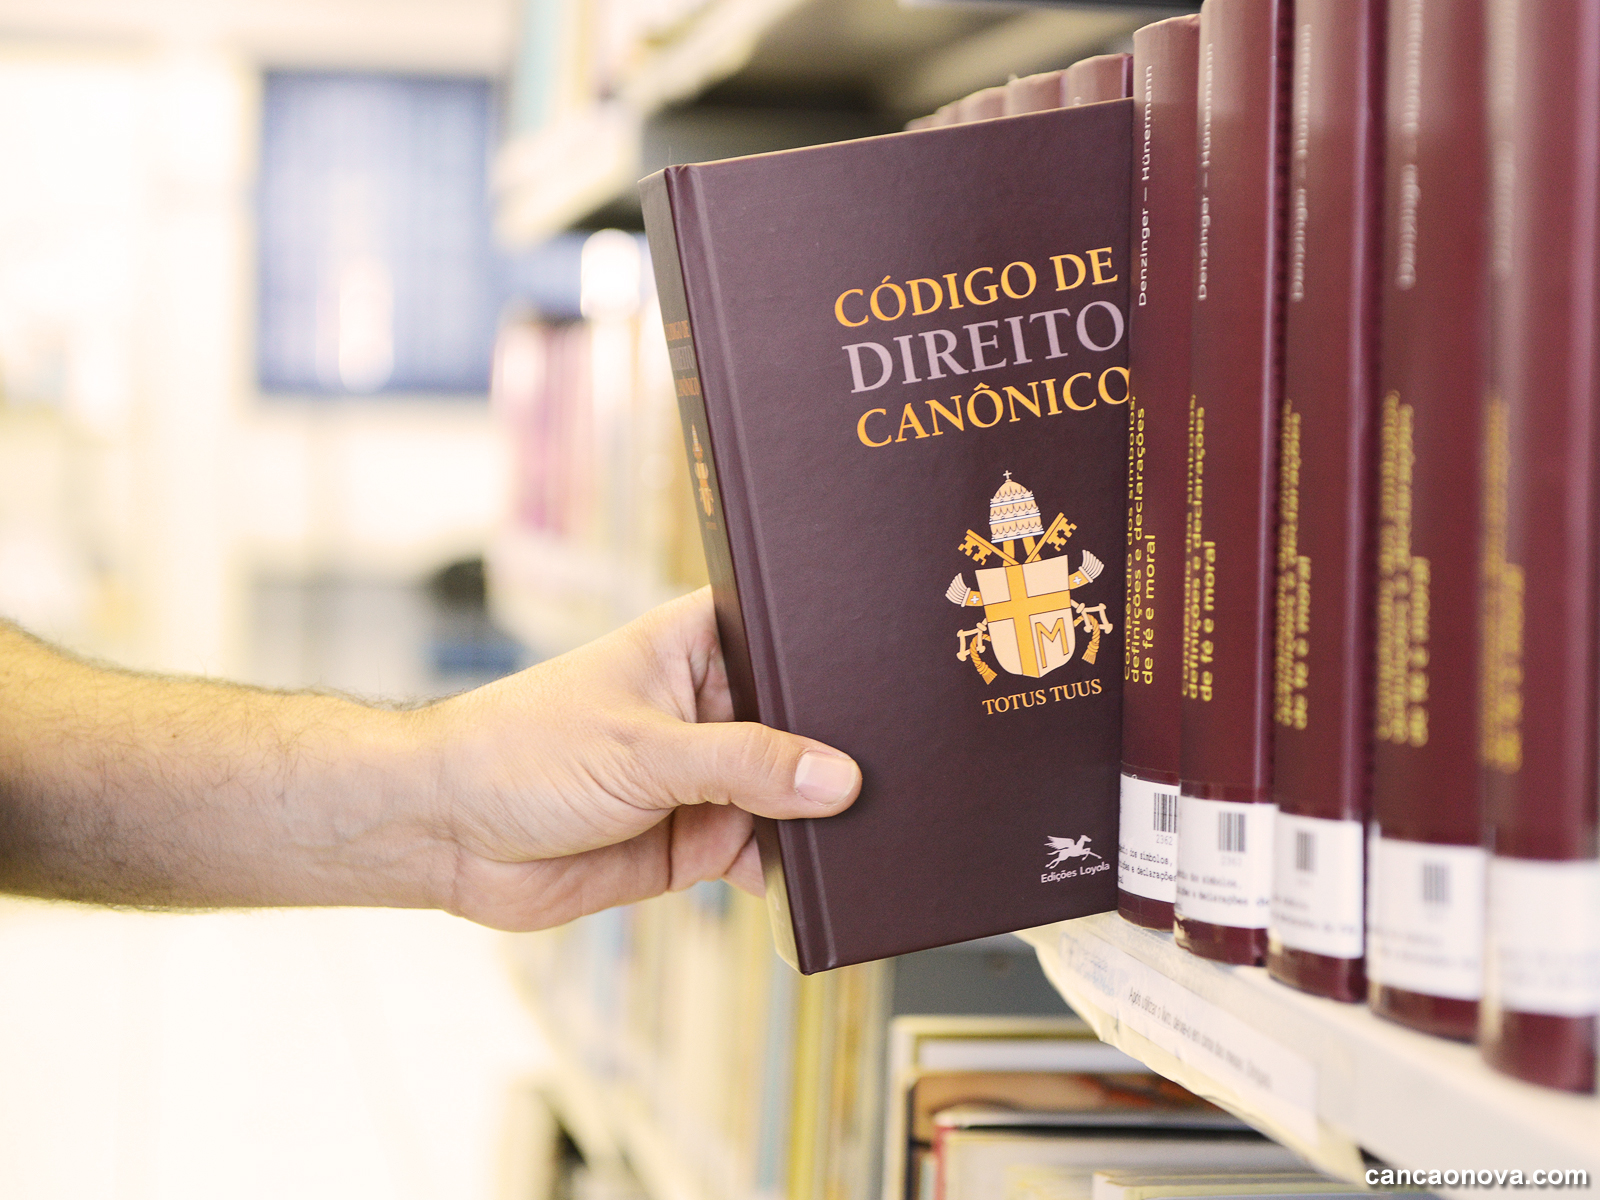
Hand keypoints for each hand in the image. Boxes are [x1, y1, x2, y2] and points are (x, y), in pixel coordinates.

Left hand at [420, 588, 861, 930]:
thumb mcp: (644, 750)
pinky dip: (789, 871)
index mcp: (697, 644)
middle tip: (899, 772)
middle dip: (837, 753)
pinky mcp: (697, 840)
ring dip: (817, 818)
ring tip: (871, 833)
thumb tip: (837, 780)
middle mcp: (710, 707)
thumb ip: (746, 765)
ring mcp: (706, 777)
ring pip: (789, 796)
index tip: (895, 684)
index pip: (787, 638)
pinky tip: (817, 881)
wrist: (447, 837)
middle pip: (801, 726)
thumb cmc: (520, 753)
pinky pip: (764, 854)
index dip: (836, 659)